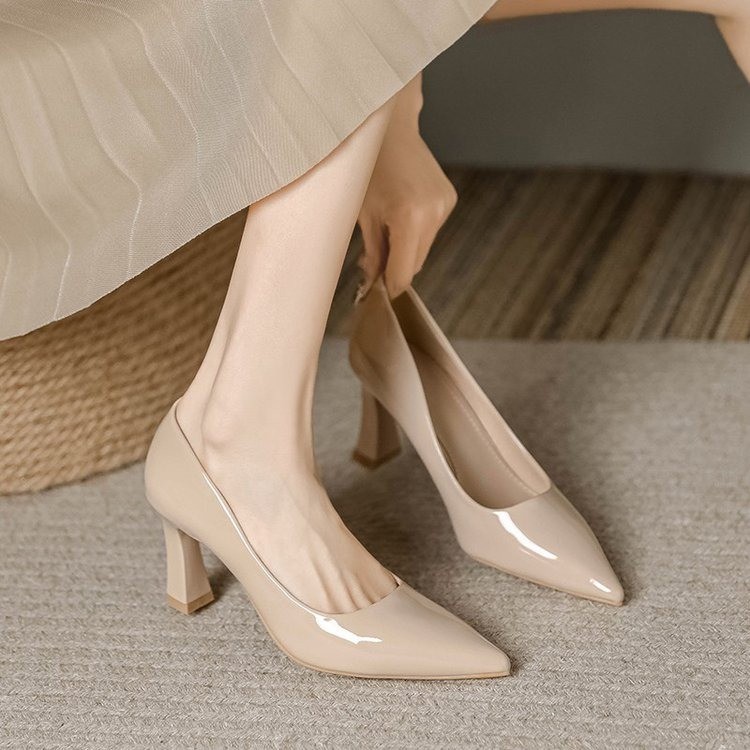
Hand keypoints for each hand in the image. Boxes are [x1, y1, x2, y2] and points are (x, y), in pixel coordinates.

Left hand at [357, 75, 456, 298]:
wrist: (389, 126)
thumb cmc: (366, 166)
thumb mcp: (362, 213)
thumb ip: (372, 252)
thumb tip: (373, 284)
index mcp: (408, 217)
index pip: (402, 273)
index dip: (388, 287)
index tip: (375, 294)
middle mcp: (433, 213)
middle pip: (415, 265)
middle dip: (394, 269)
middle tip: (372, 264)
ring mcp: (444, 205)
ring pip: (423, 250)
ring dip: (405, 251)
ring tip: (384, 232)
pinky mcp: (449, 199)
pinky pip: (430, 232)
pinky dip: (415, 233)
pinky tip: (400, 214)